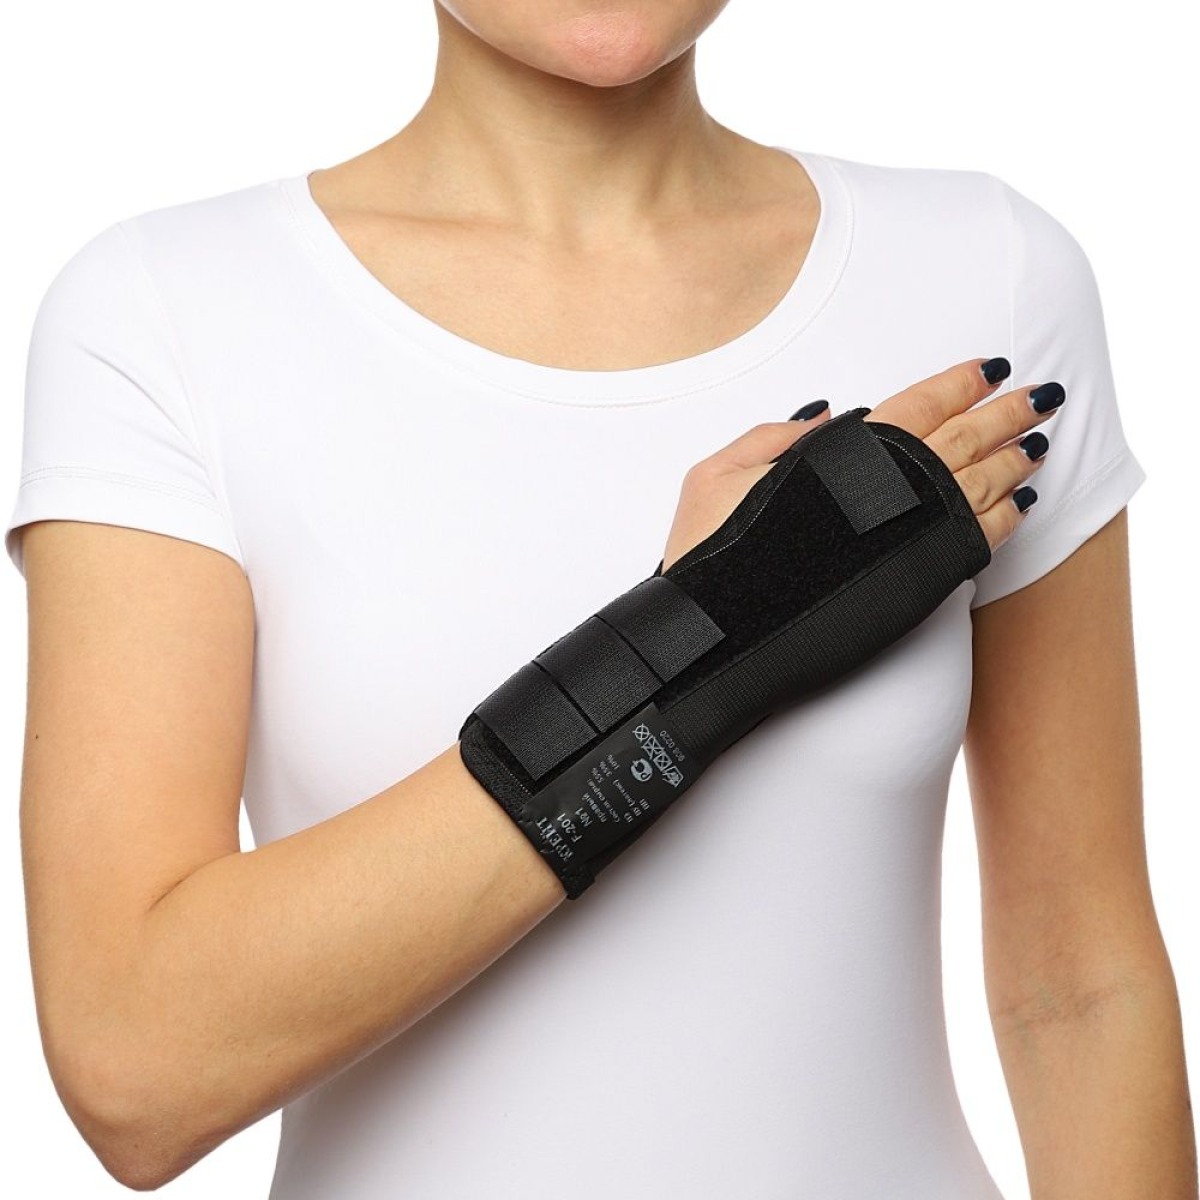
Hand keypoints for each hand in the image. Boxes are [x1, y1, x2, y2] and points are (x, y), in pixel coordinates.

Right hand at [660, 357, 1057, 571]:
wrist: (720, 630)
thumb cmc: (709, 552)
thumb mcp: (716, 474)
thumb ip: (775, 438)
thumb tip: (833, 417)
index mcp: (841, 453)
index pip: (914, 405)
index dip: (955, 384)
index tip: (988, 368)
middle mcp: (884, 490)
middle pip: (962, 438)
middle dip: (1005, 413)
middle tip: (1040, 396)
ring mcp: (906, 536)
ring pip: (978, 484)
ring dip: (1013, 458)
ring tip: (1039, 441)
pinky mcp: (917, 581)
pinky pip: (976, 540)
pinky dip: (1004, 518)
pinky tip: (1021, 504)